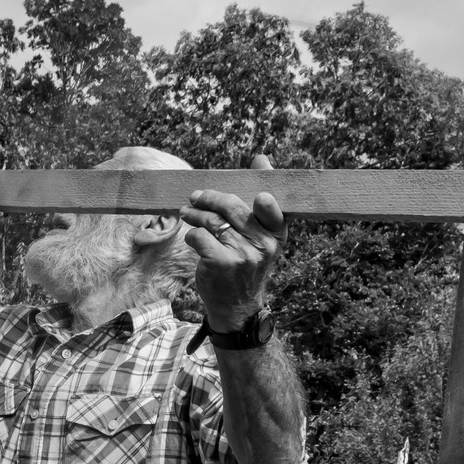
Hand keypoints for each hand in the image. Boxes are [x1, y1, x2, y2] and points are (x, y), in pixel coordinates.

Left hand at [181, 155, 284, 329]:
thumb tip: (262, 158)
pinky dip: (191, 234)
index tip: (258, 196)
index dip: (265, 200)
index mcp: (276, 233)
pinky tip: (192, 238)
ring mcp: (243, 255)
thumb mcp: (261, 235)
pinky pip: (199, 236)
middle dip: (208, 197)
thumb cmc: (247, 263)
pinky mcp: (221, 264)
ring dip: (194, 214)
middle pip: (231, 206)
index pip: (273, 208)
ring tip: (186, 212)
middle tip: (194, 196)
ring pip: (211, 220)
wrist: (237, 306)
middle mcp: (263, 244)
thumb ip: (261, 199)